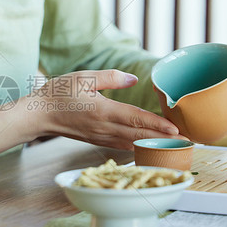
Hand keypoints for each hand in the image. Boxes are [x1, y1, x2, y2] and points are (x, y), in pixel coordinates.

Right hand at [0, 69, 186, 154]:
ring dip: (155, 146)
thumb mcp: (83, 78)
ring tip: (175, 146)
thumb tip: (134, 80)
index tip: (177, 130)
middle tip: (188, 144)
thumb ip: (111, 78)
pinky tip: (149, 147)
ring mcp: (101, 137)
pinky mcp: (97, 141)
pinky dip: (139, 148)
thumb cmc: (59, 93)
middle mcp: (104, 128)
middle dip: (165, 140)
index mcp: (103, 111)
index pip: (136, 119)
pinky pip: (123, 147)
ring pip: (133, 144)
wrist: (39, 114)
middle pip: (140, 137)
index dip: (157, 125)